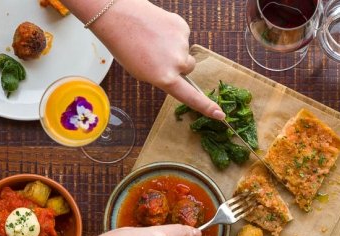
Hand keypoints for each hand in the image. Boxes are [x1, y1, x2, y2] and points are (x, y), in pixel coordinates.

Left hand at [86, 0, 224, 119]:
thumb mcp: (142, 73)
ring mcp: (182, 44)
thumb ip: (162, 78)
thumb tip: (176, 75)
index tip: (220, 115)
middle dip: (179, 64)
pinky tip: (158, 29)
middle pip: (189, 68)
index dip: (206, 107)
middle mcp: (177, 63)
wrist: (119, 17)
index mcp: (164, 78)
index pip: (191, 97)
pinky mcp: (182, 27)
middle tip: (159, 55)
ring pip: (185, 51)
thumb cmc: (125, 47)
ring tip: (154, 39)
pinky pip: (182, 36)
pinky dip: (173, 34)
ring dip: (174, 48)